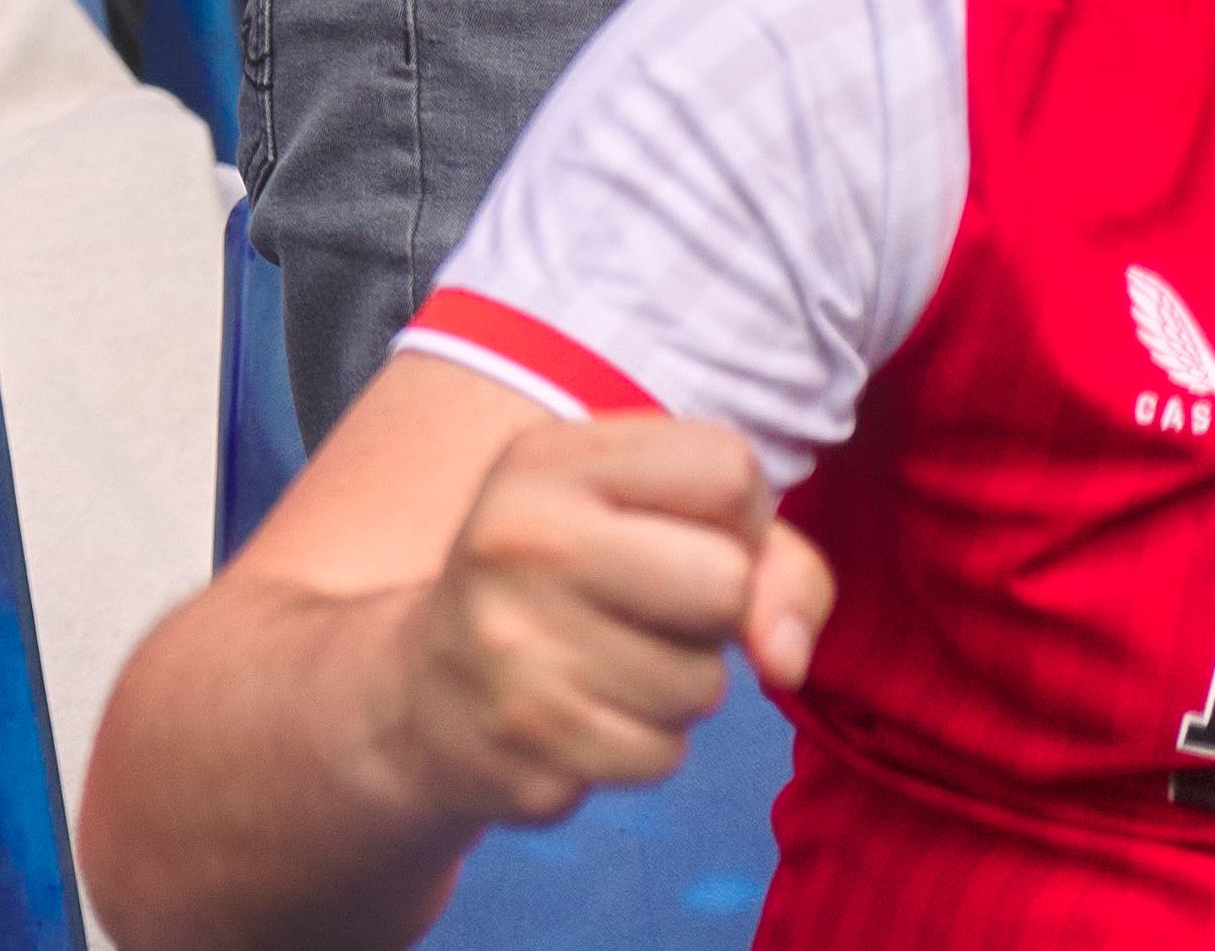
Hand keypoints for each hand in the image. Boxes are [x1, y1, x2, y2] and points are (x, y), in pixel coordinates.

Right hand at [392, 414, 829, 831]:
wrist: (429, 686)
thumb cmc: (579, 591)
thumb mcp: (659, 528)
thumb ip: (774, 562)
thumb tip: (784, 660)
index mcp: (548, 458)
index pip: (728, 471)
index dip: (737, 521)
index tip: (677, 537)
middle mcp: (521, 535)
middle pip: (725, 579)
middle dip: (715, 615)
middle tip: (649, 611)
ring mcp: (513, 637)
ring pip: (702, 683)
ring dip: (679, 690)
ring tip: (607, 664)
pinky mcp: (525, 733)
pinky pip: (661, 755)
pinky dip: (642, 747)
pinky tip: (585, 715)